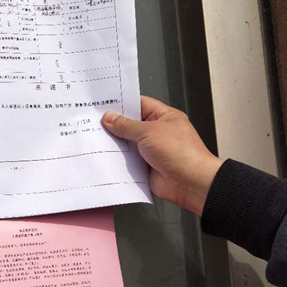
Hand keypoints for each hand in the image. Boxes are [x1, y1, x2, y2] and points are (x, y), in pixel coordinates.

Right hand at [102, 96, 222, 214]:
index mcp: (164, 117)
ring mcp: (152, 150)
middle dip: (116, 126)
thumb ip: (126, 125)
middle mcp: (158, 133)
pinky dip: (119, 161)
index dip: (123, 104)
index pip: (140, 104)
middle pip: (131, 125)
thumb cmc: (182, 153)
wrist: (190, 182)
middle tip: (97, 123)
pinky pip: (128, 162)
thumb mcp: (149, 131)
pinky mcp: (146, 167)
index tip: (105, 105)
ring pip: (128, 144)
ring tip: (99, 140)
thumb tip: (111, 118)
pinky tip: (108, 158)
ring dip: (117, 144)